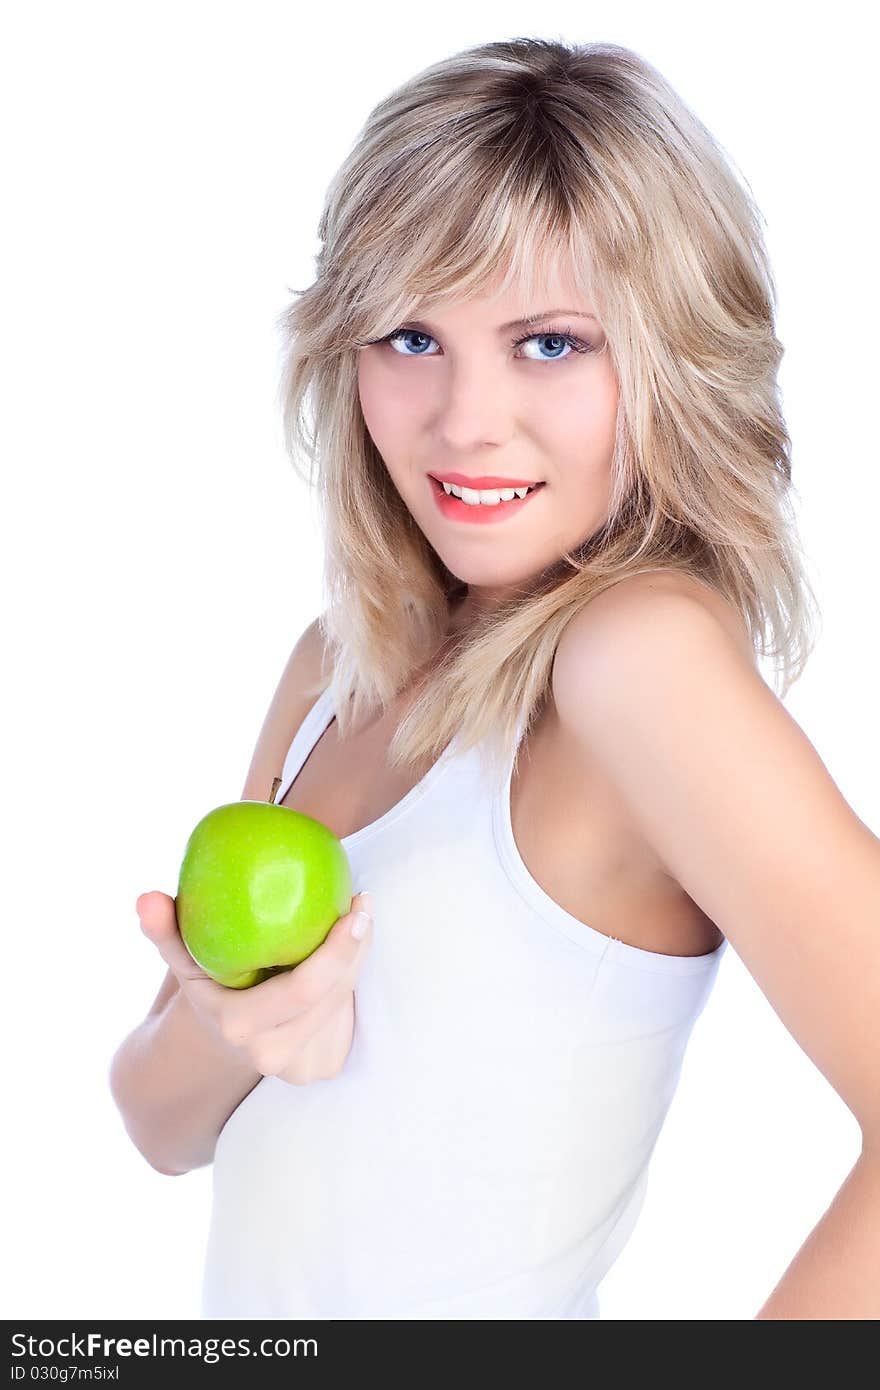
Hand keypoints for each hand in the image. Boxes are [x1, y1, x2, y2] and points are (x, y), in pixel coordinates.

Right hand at [136, 889, 373, 1084]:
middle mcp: (273, 1056)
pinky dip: (351, 982)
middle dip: (357, 945)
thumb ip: (165, 930)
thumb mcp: (184, 959)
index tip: (357, 904)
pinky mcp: (324, 1065)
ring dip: (357, 959)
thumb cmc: (206, 984)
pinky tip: (348, 954)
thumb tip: (146, 899)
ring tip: (356, 920)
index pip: (305, 987)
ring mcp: (301, 1068)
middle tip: (362, 904)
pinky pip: (350, 1016)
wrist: (217, 1041)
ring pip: (346, 1001)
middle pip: (335, 991)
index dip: (340, 947)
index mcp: (240, 1026)